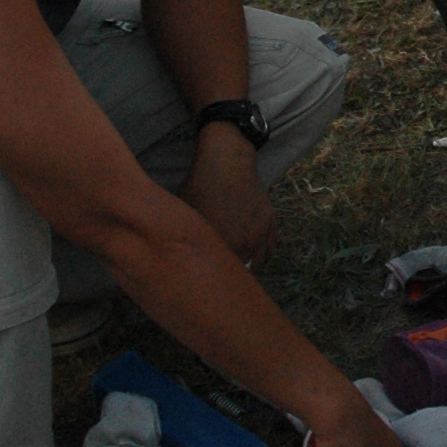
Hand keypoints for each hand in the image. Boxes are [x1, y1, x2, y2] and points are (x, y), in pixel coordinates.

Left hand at [183, 126, 278, 271]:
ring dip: (249, 269)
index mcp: (220, 244)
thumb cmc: (199, 184)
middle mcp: (243, 244)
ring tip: (238, 272)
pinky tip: (253, 256)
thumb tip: (176, 259)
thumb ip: (185, 240)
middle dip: (231, 279)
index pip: (219, 276)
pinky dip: (262, 254)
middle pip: (241, 274)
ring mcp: (259, 233)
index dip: (211, 283)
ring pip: (258, 264)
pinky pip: (270, 248)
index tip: (205, 287)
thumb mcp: (185, 214)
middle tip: (220, 284)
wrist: (226, 159)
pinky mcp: (270, 222)